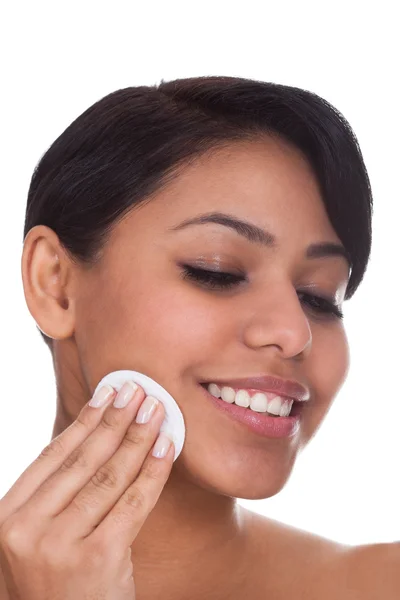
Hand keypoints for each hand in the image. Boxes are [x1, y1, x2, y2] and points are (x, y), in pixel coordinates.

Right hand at [0, 381, 173, 598]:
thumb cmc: (57, 585)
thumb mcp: (39, 539)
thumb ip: (55, 496)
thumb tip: (94, 434)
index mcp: (8, 517)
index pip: (52, 456)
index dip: (84, 420)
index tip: (108, 392)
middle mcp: (25, 529)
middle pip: (82, 460)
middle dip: (116, 419)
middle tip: (139, 390)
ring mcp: (58, 546)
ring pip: (109, 477)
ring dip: (138, 437)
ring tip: (158, 411)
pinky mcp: (96, 560)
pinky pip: (132, 503)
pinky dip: (154, 471)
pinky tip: (167, 447)